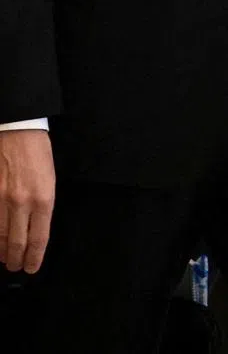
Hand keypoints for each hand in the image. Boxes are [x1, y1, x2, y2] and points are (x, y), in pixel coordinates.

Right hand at [0, 130, 54, 272]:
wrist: (18, 132)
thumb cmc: (37, 153)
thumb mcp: (50, 179)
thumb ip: (42, 205)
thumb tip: (36, 228)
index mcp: (43, 198)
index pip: (39, 238)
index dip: (34, 257)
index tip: (32, 267)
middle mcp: (21, 203)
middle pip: (17, 242)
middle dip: (16, 259)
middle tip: (16, 267)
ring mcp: (1, 200)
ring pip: (0, 236)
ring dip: (2, 252)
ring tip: (4, 259)